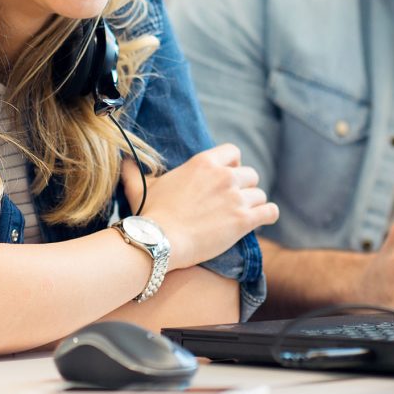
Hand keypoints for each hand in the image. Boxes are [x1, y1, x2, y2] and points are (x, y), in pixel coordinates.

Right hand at [120, 143, 278, 270]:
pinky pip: (270, 211)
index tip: (227, 177)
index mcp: (204, 162)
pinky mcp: (243, 220)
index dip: (233, 164)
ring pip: (259, 194)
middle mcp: (224, 175)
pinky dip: (268, 215)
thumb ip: (135, 172)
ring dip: (254, 204)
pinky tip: (262, 220)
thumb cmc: (150, 215)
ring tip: (245, 214)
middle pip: (250, 174)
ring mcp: (235, 197)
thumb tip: (123, 162)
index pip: (233, 152)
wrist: (158, 241)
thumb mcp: (141, 187)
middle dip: (244, 187)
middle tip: (234, 201)